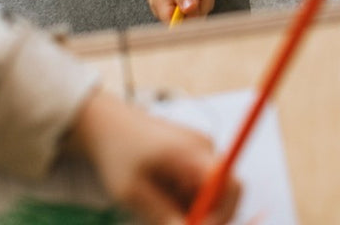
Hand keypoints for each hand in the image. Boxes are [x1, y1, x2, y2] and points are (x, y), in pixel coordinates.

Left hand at [69, 89, 240, 224]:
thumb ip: (161, 215)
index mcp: (192, 153)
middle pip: (222, 196)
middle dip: (201, 217)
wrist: (109, 125)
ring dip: (186, 211)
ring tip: (151, 206)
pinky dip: (180, 202)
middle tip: (169, 223)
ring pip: (207, 197)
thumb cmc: (118, 153)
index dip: (222, 216)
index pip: (231, 186)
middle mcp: (204, 150)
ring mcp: (200, 153)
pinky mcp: (193, 158)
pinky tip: (156, 196)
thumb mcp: (131, 192)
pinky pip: (196, 190)